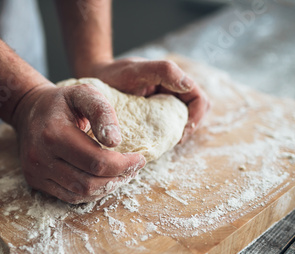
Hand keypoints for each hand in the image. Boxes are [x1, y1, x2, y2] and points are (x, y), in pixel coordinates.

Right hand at [11, 82, 145, 203]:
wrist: (29, 109)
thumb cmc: (62, 102)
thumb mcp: (84, 94)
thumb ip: (102, 112)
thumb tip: (115, 141)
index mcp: (53, 134)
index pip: (97, 161)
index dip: (124, 164)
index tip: (140, 158)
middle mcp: (40, 156)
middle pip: (89, 182)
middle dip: (118, 178)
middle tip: (133, 168)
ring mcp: (35, 171)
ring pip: (80, 194)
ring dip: (106, 188)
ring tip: (121, 175)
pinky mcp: (35, 181)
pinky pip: (69, 196)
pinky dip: (91, 192)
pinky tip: (103, 180)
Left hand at [82, 57, 210, 141]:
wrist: (94, 81)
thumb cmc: (114, 74)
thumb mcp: (136, 70)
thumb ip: (164, 71)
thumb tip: (187, 85)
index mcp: (174, 80)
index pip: (200, 100)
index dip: (196, 117)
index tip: (182, 131)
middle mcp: (172, 93)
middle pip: (195, 114)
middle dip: (189, 128)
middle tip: (173, 141)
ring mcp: (163, 106)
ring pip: (183, 123)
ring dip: (177, 134)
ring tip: (162, 143)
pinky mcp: (153, 118)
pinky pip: (167, 130)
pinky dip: (164, 137)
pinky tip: (151, 143)